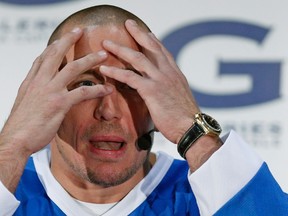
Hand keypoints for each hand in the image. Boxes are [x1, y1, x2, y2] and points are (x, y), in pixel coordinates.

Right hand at [0, 28, 111, 155]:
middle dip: (69, 40)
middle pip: (56, 54)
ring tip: (103, 55)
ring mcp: (51, 91)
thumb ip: (36, 91)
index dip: (53, 46)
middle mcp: (40, 81)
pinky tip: (107, 89)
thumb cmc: (22, 124)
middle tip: (81, 31)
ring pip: (73, 68)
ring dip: (90, 60)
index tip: (63, 38)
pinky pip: (83, 92)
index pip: (43, 57)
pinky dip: (98, 89)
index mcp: (31, 81)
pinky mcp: (60, 103)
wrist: (15, 139)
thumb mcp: (25, 102)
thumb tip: (44, 87)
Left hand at [100, 20, 199, 143]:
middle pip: (151, 47)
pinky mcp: (152, 90)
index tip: (146, 32)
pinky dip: (116, 72)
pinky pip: (130, 77)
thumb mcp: (180, 99)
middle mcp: (168, 73)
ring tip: (106, 43)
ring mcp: (160, 80)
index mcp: (176, 74)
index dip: (154, 40)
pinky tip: (104, 69)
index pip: (163, 52)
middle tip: (127, 24)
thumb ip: (171, 90)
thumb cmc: (185, 118)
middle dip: (138, 33)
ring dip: (120, 49)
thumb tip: (164, 92)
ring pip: (137, 58)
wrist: (191, 128)